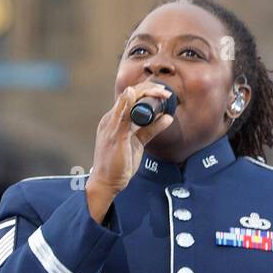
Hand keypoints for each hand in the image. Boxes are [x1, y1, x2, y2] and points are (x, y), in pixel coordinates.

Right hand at [85, 82, 177, 223]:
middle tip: (166, 93)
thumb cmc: (119, 164)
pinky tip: (134, 95)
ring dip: (146, 94)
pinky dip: (129, 103)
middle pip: (129, 94)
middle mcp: (111, 119)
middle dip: (149, 89)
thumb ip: (150, 129)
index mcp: (114, 120)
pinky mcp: (115, 135)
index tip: (162, 93)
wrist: (106, 182)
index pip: (130, 97)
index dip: (147, 91)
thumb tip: (166, 118)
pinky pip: (123, 115)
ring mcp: (112, 126)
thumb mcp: (138, 142)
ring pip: (127, 100)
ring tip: (162, 95)